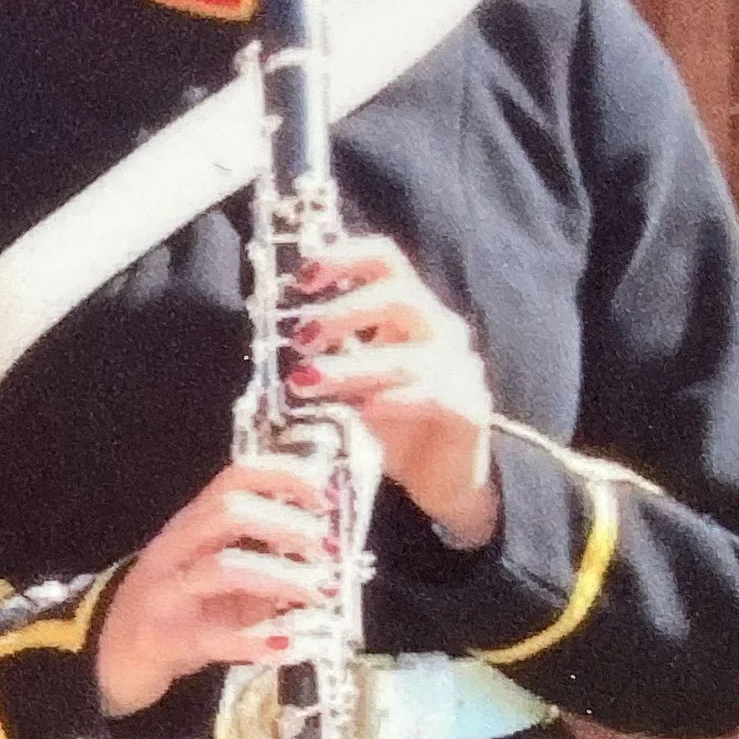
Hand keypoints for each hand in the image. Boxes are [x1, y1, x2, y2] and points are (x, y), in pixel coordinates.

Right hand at [92, 453, 337, 718]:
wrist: (111, 660)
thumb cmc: (176, 613)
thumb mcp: (220, 581)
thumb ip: (264, 564)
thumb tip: (325, 555)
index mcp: (191, 526)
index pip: (234, 479)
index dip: (284, 478)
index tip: (327, 498)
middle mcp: (174, 550)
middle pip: (229, 512)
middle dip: (287, 524)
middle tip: (328, 550)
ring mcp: (164, 593)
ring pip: (223, 569)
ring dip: (283, 579)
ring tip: (322, 595)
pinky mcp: (161, 639)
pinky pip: (210, 637)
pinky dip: (254, 641)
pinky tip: (288, 646)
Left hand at [286, 233, 498, 546]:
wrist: (440, 481)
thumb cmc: (391, 423)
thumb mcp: (350, 379)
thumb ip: (325, 352)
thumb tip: (270, 333)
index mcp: (411, 311)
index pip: (385, 260)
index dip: (344, 258)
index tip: (302, 279)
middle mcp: (441, 329)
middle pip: (399, 294)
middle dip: (343, 312)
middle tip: (299, 339)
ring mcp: (460, 367)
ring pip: (407, 353)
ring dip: (351, 366)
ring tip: (304, 383)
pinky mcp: (468, 407)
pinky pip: (429, 394)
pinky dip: (388, 400)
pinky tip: (356, 411)